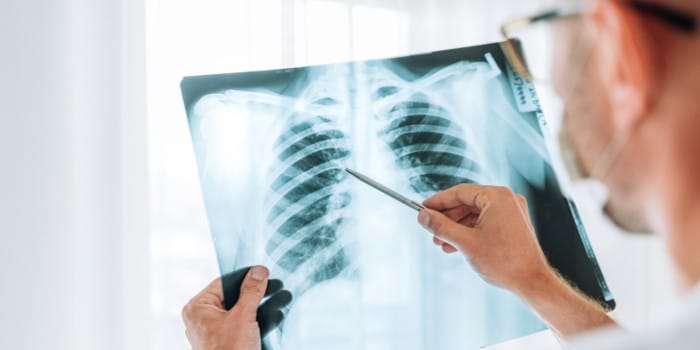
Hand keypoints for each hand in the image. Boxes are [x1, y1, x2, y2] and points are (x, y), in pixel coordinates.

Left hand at [182, 266, 291, 349]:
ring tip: (283, 298)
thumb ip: (252, 291)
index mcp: (198, 308)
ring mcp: (214, 332)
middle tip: (276, 285)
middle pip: (234, 297)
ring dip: (262, 306)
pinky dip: (258, 321)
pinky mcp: (226, 342)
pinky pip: (243, 326)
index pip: (224, 283)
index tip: (263, 272)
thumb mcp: (243, 316)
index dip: (245, 276)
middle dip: (258, 293)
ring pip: (241, 312)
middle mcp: (203, 318)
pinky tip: (276, 314)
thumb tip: (258, 272)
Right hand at [417, 184, 552, 294]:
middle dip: (447, 218)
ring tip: (441, 242)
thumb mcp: (465, 242)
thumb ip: (441, 226)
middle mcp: (506, 200)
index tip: (423, 209)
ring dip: (456, 227)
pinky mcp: (512, 225)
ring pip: (474, 214)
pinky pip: (485, 222)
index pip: (459, 192)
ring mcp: (511, 212)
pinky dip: (469, 232)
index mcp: (497, 197)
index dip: (438, 202)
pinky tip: (455, 246)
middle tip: (430, 229)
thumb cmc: (504, 262)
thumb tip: (423, 217)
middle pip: (467, 203)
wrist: (532, 282)